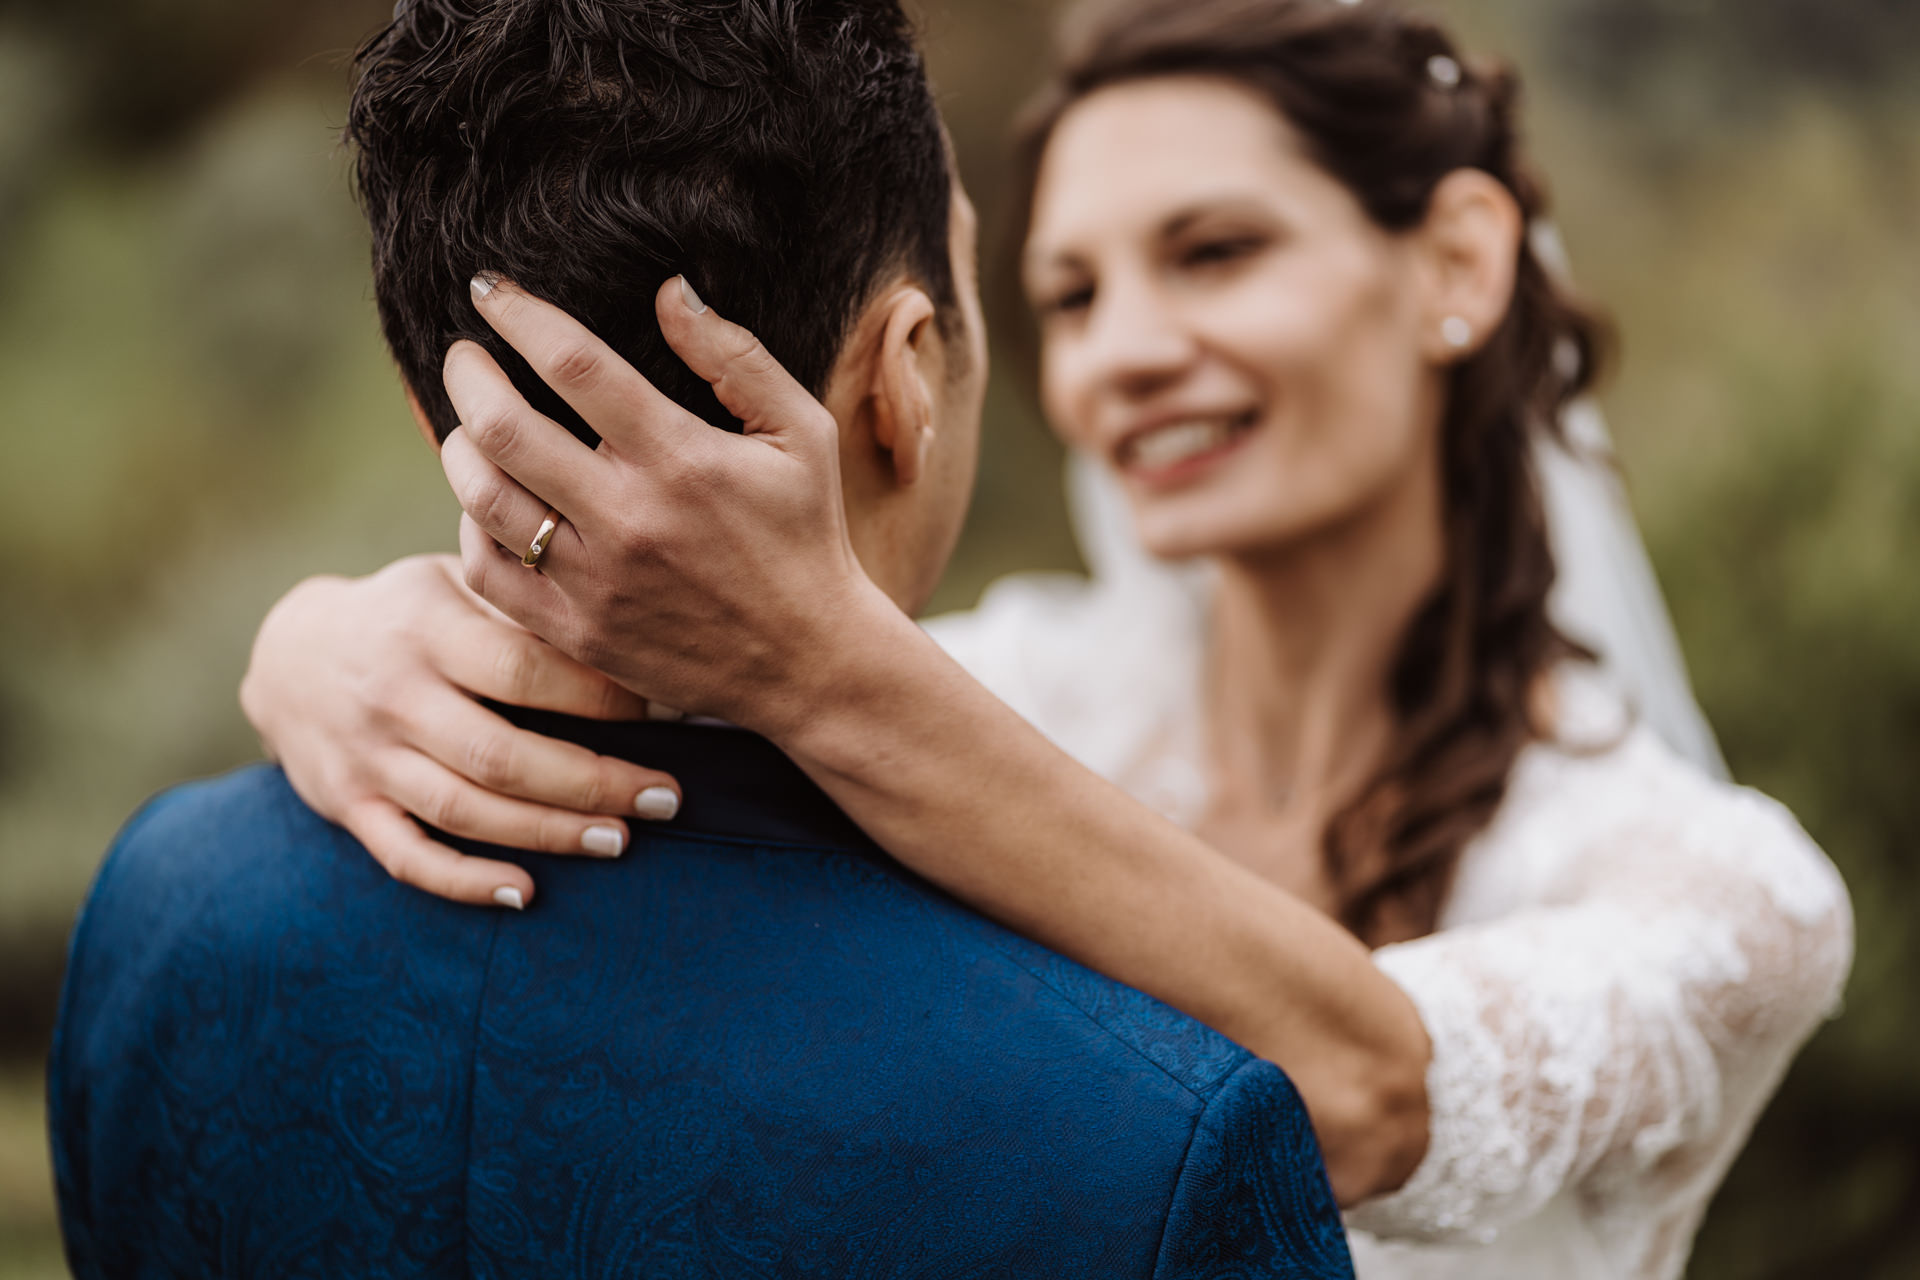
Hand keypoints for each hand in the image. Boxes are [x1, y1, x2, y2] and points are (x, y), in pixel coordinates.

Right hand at [240, 554, 682, 907]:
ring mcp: (368, 757)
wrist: (290, 653)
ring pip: (465, 811)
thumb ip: (521, 605)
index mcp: (426, 629)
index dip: (599, 697)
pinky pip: (407, 857)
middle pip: (501, 754)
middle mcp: (393, 695)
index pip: (523, 670)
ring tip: (620, 840)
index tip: (664, 713)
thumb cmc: (406, 614)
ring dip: (548, 833)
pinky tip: (525, 891)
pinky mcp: (349, 806)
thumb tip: (628, 631)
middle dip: (593, 782)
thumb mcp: (452, 582)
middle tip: (665, 798)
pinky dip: (464, 882)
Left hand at [441, 275, 894, 736]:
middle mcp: (630, 518)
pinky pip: (489, 571)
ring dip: (459, 447)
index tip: (488, 289)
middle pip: (505, 428)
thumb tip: (669, 289)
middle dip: (467, 375)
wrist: (808, 663)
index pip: (574, 365)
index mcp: (683, 459)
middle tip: (463, 357)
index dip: (518, 315)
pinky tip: (489, 504)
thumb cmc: (804, 536)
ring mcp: (597, 581)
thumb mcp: (802, 435)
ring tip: (467, 426)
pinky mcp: (578, 631)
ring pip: (483, 498)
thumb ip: (737, 358)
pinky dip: (471, 527)